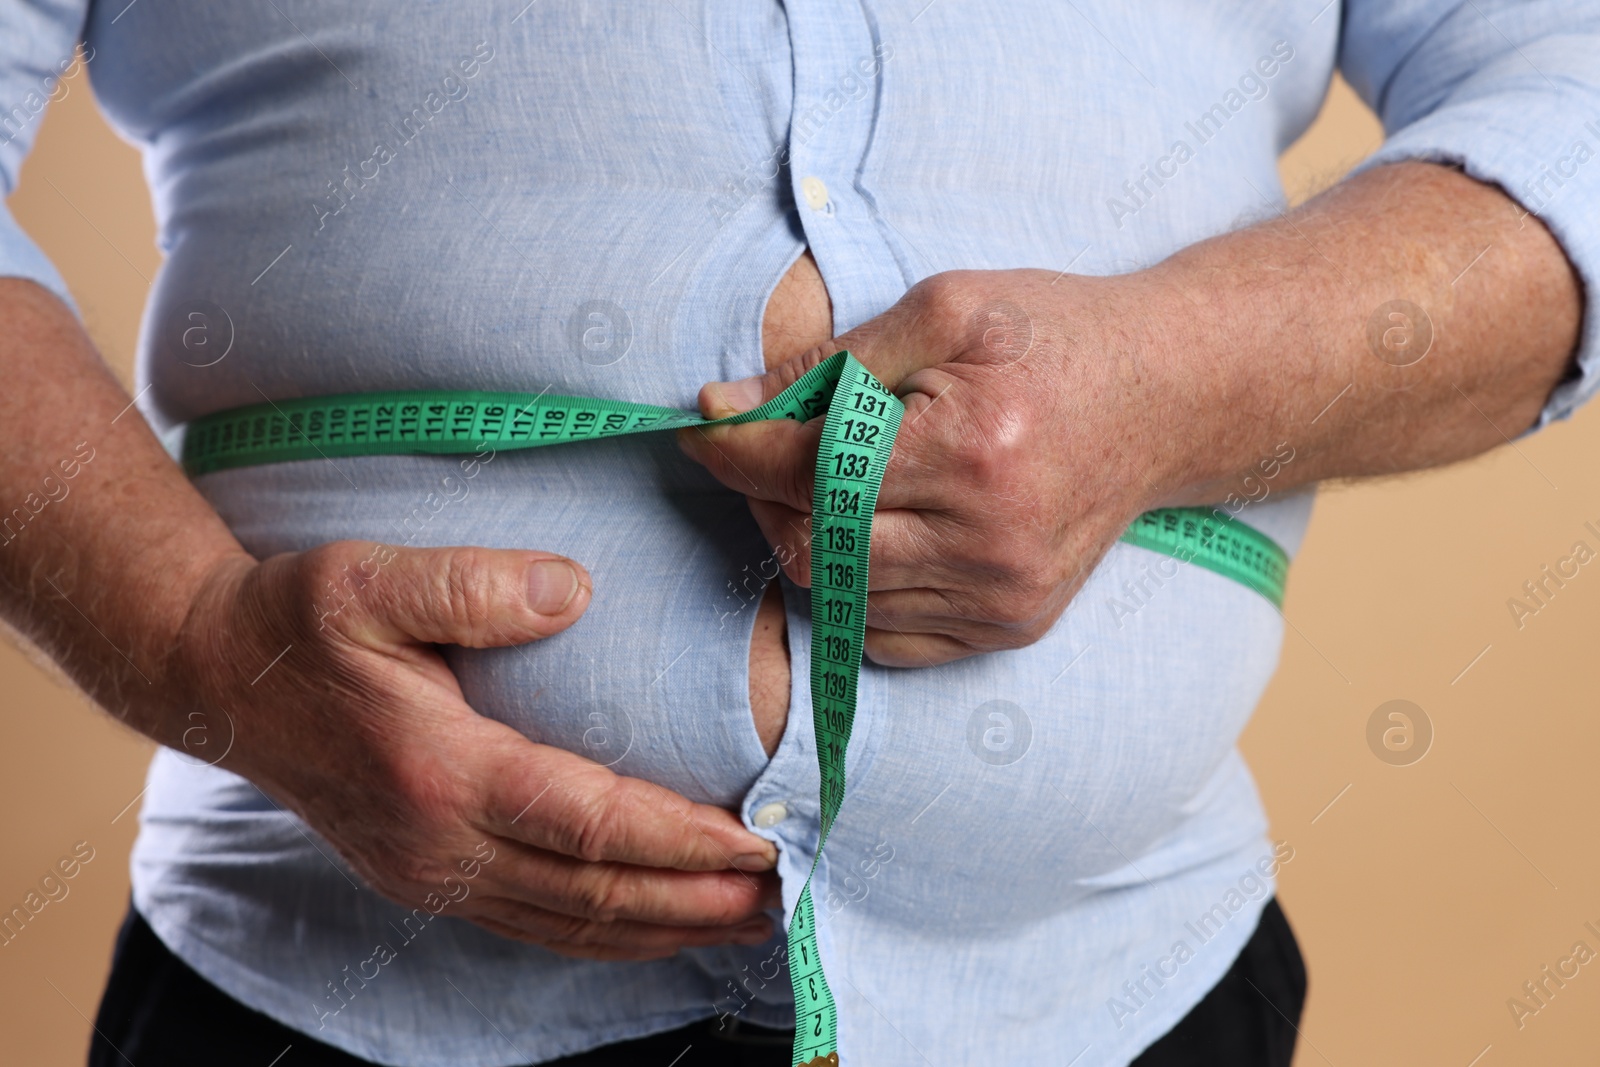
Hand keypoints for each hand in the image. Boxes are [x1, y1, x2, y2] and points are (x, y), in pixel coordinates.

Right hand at [166, 543, 779, 959]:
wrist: (217, 678)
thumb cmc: (296, 624)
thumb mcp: (367, 579)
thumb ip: (471, 584)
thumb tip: (575, 591)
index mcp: (440, 772)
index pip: (589, 823)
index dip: (681, 838)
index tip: (759, 837)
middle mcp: (440, 843)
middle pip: (594, 893)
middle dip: (698, 899)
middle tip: (786, 891)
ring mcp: (431, 872)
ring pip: (570, 924)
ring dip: (667, 928)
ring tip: (749, 918)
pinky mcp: (427, 878)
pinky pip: (536, 925)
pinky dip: (608, 934)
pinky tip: (656, 924)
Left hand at [680, 269, 1188, 666]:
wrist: (1165, 397)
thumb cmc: (1053, 337)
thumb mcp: (947, 308)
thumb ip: (832, 361)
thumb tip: (728, 404)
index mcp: (973, 450)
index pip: (807, 471)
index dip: (736, 447)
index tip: (703, 421)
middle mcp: (990, 542)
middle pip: (813, 546)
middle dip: (763, 494)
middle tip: (766, 445)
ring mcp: (1003, 597)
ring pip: (842, 594)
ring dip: (806, 536)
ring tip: (826, 477)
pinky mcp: (1011, 627)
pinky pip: (886, 632)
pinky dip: (854, 584)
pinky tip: (871, 527)